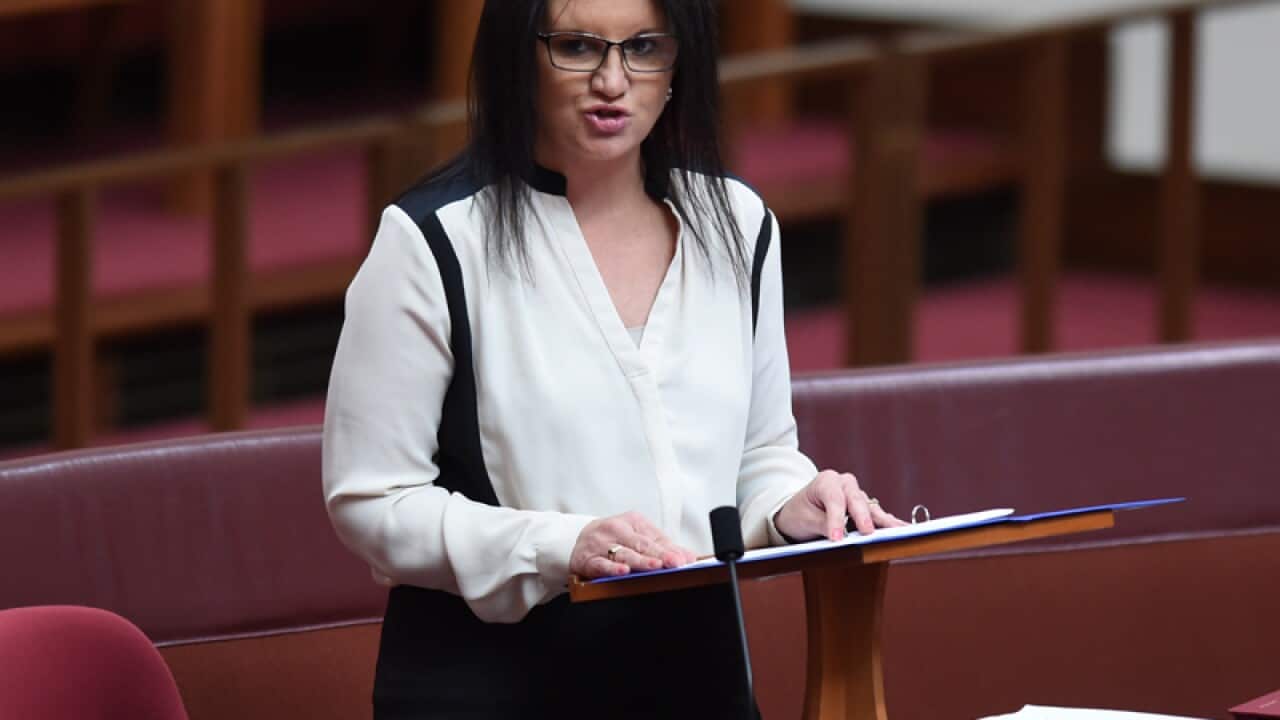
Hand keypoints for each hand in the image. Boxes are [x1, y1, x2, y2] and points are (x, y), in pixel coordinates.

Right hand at [570, 511, 697, 578]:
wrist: (577, 538)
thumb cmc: (614, 538)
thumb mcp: (637, 536)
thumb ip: (663, 547)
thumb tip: (689, 557)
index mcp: (632, 521)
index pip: (654, 537)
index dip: (670, 550)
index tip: (683, 560)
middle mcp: (616, 529)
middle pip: (641, 544)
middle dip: (659, 555)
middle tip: (675, 563)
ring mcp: (600, 543)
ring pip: (623, 554)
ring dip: (640, 561)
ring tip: (655, 566)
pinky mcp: (587, 559)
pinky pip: (601, 564)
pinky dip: (612, 568)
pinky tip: (623, 571)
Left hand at [773, 470, 907, 542]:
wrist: (798, 512)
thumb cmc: (800, 513)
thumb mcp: (804, 520)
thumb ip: (823, 525)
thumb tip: (842, 536)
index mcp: (827, 481)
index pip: (834, 500)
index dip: (836, 519)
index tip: (837, 538)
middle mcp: (845, 484)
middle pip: (856, 500)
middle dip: (863, 517)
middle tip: (868, 533)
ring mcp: (857, 495)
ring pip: (871, 508)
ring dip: (884, 521)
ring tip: (901, 530)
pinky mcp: (865, 508)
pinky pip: (877, 516)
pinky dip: (888, 523)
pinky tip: (904, 530)